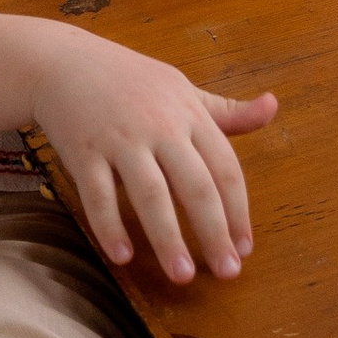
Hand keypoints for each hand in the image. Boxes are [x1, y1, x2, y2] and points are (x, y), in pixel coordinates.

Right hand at [25, 22, 277, 287]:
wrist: (64, 62)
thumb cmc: (131, 81)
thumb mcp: (183, 89)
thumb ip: (227, 111)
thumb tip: (273, 106)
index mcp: (189, 114)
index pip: (225, 168)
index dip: (238, 211)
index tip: (244, 248)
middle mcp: (159, 127)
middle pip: (195, 185)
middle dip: (213, 232)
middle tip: (227, 272)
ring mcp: (120, 139)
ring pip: (150, 194)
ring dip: (167, 237)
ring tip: (181, 275)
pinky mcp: (83, 151)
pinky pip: (98, 195)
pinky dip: (109, 226)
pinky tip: (122, 257)